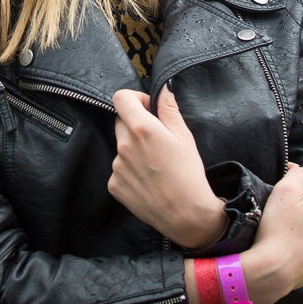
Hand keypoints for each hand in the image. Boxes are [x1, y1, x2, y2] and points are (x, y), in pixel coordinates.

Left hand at [109, 88, 224, 248]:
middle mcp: (124, 146)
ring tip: (156, 164)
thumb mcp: (184, 136)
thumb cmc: (188, 174)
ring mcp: (116, 166)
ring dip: (133, 149)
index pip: (120, 98)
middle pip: (120, 122)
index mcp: (141, 128)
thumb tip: (162, 89)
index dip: (135, 99)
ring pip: (121, 147)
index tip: (148, 109)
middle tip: (156, 138)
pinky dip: (130, 170)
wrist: (185, 214)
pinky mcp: (114, 185)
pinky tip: (149, 179)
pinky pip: (119, 169)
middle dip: (135, 124)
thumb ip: (169, 108)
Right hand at [242, 164, 302, 303]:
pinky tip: (298, 240)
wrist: (275, 270)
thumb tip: (302, 171)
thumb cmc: (277, 229)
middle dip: (302, 199)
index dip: (294, 175)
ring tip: (288, 225)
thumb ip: (297, 174)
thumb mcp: (284, 190)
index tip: (279, 179)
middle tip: (280, 205)